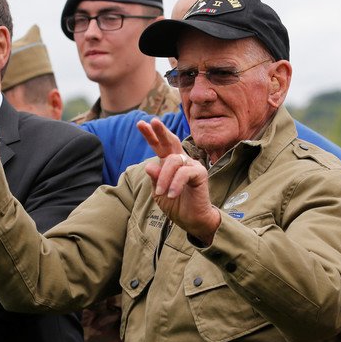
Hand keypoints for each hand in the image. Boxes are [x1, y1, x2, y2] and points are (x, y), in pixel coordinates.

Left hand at [137, 118, 220, 244]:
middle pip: (171, 141)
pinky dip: (175, 184)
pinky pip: (184, 173)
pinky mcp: (200, 173)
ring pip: (174, 161)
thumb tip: (150, 165)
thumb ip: (155, 178)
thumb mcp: (159, 191)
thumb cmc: (175, 204)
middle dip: (161, 131)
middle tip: (152, 122)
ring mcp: (191, 165)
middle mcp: (181, 160)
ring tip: (160, 192)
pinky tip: (172, 194)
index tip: (140, 124)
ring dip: (164, 178)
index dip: (151, 135)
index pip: (159, 146)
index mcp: (169, 163)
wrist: (191, 220)